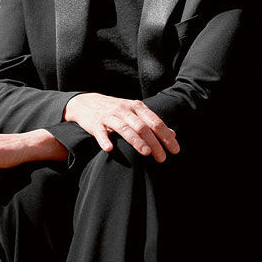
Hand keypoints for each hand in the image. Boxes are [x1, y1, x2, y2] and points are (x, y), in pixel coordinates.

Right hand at [63, 94, 178, 161]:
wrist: (86, 103)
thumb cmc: (116, 110)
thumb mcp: (135, 112)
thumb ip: (152, 122)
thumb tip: (172, 134)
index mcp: (137, 107)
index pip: (155, 122)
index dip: (166, 136)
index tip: (175, 150)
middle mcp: (125, 110)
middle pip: (142, 126)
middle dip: (154, 142)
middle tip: (162, 158)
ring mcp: (109, 116)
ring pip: (125, 128)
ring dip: (136, 141)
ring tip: (146, 153)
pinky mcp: (95, 123)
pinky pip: (101, 132)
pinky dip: (105, 140)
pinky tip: (109, 149)